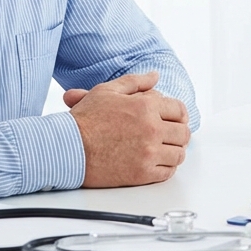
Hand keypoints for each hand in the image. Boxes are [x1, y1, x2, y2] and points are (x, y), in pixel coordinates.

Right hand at [68, 71, 191, 186]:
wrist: (67, 148)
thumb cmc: (84, 120)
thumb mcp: (108, 91)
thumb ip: (135, 81)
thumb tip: (155, 76)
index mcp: (146, 106)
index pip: (180, 110)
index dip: (179, 115)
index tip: (174, 120)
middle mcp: (151, 129)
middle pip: (183, 133)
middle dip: (178, 133)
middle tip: (170, 136)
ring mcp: (148, 153)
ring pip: (178, 155)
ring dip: (173, 151)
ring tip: (162, 149)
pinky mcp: (142, 174)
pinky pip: (167, 173)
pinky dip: (166, 168)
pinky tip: (156, 162)